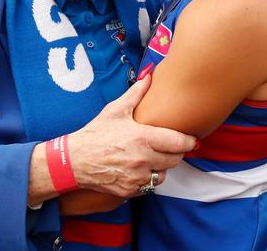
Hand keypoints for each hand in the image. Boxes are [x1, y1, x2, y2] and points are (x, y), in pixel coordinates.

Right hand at [68, 75, 195, 197]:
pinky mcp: (130, 190)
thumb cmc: (95, 134)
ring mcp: (137, 177)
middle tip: (169, 145)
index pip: (178, 143)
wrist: (75, 160)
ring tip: (152, 156)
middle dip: (175, 152)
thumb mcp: (115, 110)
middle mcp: (142, 159)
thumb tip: (149, 76)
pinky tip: (139, 167)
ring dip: (162, 166)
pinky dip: (148, 178)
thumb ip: (136, 93)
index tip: (191, 139)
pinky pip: (149, 185)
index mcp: (142, 138)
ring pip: (164, 174)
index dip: (188, 141)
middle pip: (175, 159)